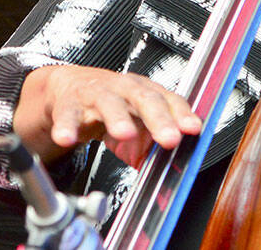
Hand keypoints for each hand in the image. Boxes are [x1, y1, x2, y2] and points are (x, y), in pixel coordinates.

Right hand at [15, 65, 201, 168]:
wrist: (69, 88)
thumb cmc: (111, 104)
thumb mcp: (136, 121)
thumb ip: (152, 144)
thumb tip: (171, 171)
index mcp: (145, 91)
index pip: (169, 100)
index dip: (182, 114)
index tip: (193, 129)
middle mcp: (123, 89)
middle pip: (144, 98)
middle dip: (158, 118)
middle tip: (169, 138)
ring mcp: (96, 93)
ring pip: (108, 102)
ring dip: (118, 117)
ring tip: (125, 133)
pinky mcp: (69, 103)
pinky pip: (68, 115)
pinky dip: (67, 127)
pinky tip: (67, 138)